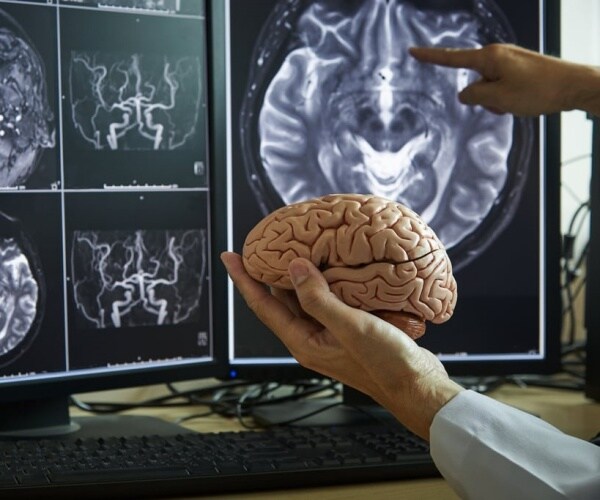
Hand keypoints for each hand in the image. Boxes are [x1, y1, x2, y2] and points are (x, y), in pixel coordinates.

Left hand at [221, 252, 462, 439]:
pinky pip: (327, 301)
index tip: (229, 257)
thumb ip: (318, 299)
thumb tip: (292, 269)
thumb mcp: (348, 327)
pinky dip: (323, 282)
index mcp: (303, 341)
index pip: (262, 305)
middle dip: (268, 274)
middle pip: (279, 301)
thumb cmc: (384, 364)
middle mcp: (311, 338)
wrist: (416, 386)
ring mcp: (329, 335)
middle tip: (263, 246)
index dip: (244, 280)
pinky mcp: (347, 330)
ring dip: (297, 276)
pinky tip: (332, 267)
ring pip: (304, 299)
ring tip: (294, 248)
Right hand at [409, 44, 599, 115]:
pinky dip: (505, 97)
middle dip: (481, 98)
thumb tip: (464, 94)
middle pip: (474, 80)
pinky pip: (500, 86)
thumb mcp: (498, 99)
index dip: (430, 57)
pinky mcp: (518, 69)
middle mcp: (497, 55)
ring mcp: (509, 62)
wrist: (573, 86)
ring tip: (516, 103)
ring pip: (488, 87)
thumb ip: (474, 96)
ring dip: (495, 100)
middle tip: (501, 104)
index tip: (413, 51)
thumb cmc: (537, 90)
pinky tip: (521, 100)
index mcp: (489, 57)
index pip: (451, 58)